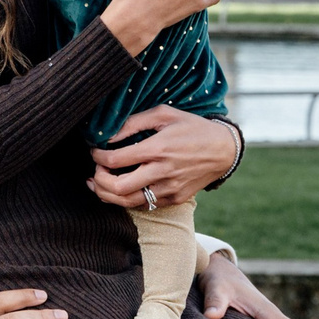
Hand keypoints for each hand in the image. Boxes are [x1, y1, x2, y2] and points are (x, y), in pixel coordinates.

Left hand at [89, 108, 238, 206]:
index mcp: (159, 148)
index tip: (95, 151)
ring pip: (129, 201)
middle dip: (99, 180)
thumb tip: (108, 135)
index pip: (116, 159)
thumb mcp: (164, 114)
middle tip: (94, 170)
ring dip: (107, 195)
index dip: (99, 157)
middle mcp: (163, 171)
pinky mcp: (175, 198)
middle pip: (118, 187)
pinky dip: (127, 198)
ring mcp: (170, 188)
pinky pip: (145, 204)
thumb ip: (134, 122)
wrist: (224, 150)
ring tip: (98, 184)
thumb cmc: (192, 128)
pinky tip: (120, 189)